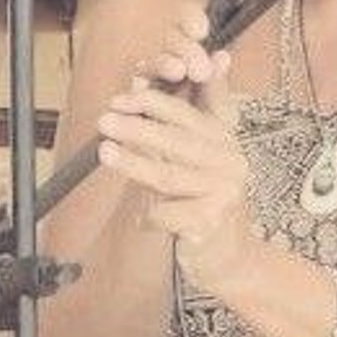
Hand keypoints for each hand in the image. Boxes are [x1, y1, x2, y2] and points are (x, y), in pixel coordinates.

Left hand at [95, 4, 256, 291]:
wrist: (228, 258)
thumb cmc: (200, 205)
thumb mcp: (187, 161)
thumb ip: (165, 124)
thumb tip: (136, 79)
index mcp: (226, 140)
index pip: (192, 111)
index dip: (158, 99)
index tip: (126, 92)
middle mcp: (231, 161)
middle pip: (178, 139)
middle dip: (137, 127)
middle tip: (105, 120)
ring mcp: (225, 192)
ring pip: (168, 174)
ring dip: (133, 162)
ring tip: (105, 152)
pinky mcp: (212, 221)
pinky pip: (167, 213)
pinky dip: (149, 217)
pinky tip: (141, 220)